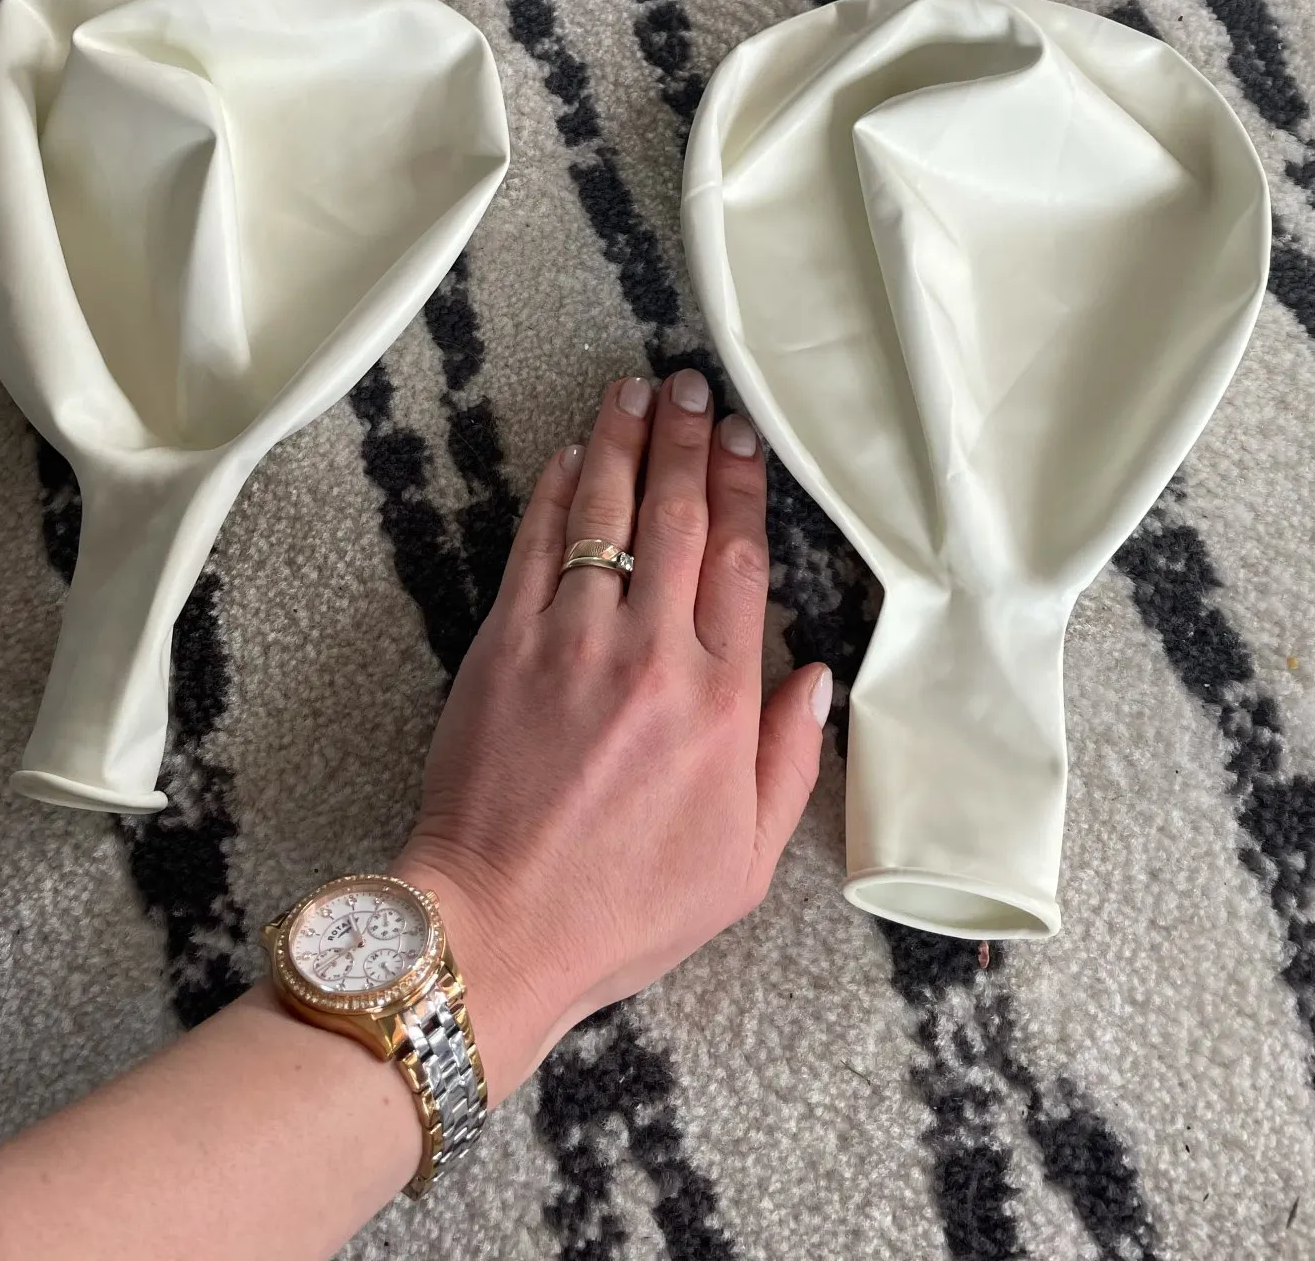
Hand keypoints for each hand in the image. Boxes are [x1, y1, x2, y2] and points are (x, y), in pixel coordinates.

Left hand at [394, 370, 832, 1102]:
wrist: (499, 927)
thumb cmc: (623, 906)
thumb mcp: (742, 862)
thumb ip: (787, 761)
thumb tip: (815, 675)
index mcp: (719, 704)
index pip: (740, 563)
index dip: (744, 491)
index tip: (746, 442)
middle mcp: (651, 654)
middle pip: (678, 519)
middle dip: (690, 442)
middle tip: (695, 387)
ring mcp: (571, 641)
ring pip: (607, 514)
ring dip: (626, 442)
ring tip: (638, 388)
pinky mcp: (505, 644)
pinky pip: (535, 546)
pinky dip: (556, 492)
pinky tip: (574, 452)